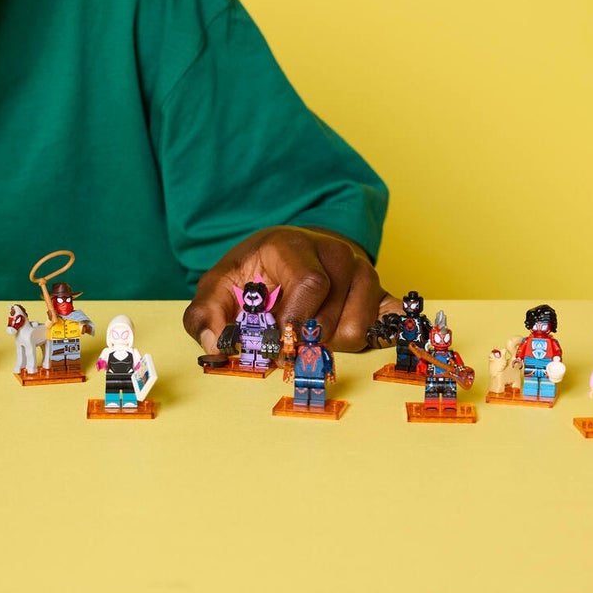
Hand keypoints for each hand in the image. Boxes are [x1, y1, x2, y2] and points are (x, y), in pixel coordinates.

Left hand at [183, 226, 392, 355]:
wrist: (289, 253)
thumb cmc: (254, 272)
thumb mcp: (220, 286)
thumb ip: (206, 314)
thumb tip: (217, 346)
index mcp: (295, 246)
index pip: (310, 285)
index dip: (295, 321)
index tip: (277, 342)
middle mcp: (336, 254)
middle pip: (332, 318)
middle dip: (305, 342)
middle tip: (287, 345)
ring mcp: (364, 273)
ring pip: (357, 330)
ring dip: (330, 345)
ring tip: (309, 331)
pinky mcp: (382, 292)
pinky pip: (385, 328)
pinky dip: (370, 340)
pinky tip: (346, 337)